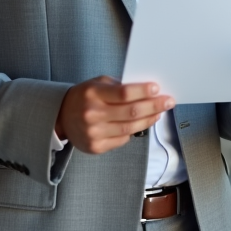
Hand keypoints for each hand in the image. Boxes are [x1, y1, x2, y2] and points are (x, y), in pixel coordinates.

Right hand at [55, 76, 174, 154]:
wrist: (61, 116)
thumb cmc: (85, 97)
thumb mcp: (98, 83)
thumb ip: (120, 86)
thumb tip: (147, 92)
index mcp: (93, 94)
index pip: (124, 93)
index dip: (143, 92)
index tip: (157, 89)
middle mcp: (92, 114)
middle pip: (131, 112)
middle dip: (153, 106)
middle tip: (168, 102)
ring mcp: (93, 133)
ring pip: (130, 128)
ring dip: (149, 120)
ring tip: (159, 113)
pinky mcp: (95, 147)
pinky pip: (122, 140)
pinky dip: (134, 132)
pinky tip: (142, 124)